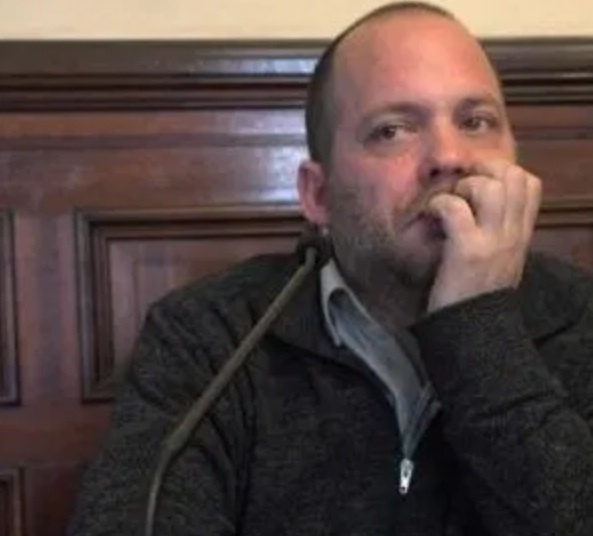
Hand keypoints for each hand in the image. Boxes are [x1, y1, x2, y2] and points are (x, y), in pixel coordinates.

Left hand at [425, 160, 541, 312]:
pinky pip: (455, 208)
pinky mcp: (467, 251)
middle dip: (484, 171)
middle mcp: (512, 234)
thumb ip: (500, 234)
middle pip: (514, 177)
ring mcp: (493, 241)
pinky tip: (432, 214)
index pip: (530, 185)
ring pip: (490, 187)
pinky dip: (440, 204)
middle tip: (462, 187)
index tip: (479, 182)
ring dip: (464, 186)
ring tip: (450, 202)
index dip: (504, 173)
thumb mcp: (502, 261)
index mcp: (521, 235)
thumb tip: (480, 208)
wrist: (474, 333)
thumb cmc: (479, 295)